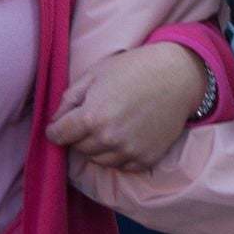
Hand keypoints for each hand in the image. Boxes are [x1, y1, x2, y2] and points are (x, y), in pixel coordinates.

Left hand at [46, 42, 208, 170]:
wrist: (177, 75)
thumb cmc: (135, 68)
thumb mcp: (96, 73)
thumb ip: (70, 97)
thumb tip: (56, 120)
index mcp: (91, 116)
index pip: (57, 136)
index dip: (56, 129)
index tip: (61, 125)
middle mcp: (107, 139)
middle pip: (78, 148)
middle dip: (80, 135)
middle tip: (94, 118)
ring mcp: (127, 151)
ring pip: (98, 160)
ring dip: (99, 146)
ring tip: (112, 125)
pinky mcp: (145, 159)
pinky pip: (121, 165)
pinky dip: (120, 154)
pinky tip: (128, 135)